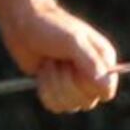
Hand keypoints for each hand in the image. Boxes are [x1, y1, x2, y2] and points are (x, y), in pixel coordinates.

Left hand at [0, 0, 121, 112]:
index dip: (90, 87)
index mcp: (103, 60)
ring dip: (53, 84)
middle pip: (86, 102)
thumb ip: (91, 62)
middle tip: (58, 61)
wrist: (23, 23)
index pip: (106, 91)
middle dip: (66, 83)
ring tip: (49, 63)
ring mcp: (74, 83)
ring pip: (69, 106)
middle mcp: (92, 74)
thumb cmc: (51, 27)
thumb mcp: (73, 41)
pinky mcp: (57, 89)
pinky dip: (44, 90)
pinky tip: (42, 72)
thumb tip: (105, 85)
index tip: (76, 69)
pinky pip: (55, 106)